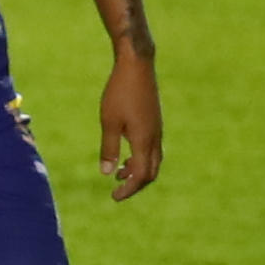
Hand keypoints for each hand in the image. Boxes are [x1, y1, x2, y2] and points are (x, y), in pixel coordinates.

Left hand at [98, 58, 164, 199]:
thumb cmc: (119, 93)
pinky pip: (152, 149)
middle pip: (151, 173)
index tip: (114, 197)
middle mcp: (155, 138)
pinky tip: (125, 156)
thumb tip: (107, 174)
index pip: (141, 176)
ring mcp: (157, 130)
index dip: (129, 190)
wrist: (137, 67)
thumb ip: (109, 149)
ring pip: (153, 161)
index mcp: (144, 141)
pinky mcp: (155, 122)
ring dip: (138, 172)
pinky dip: (140, 159)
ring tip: (118, 175)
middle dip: (135, 185)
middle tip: (117, 191)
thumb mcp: (109, 122)